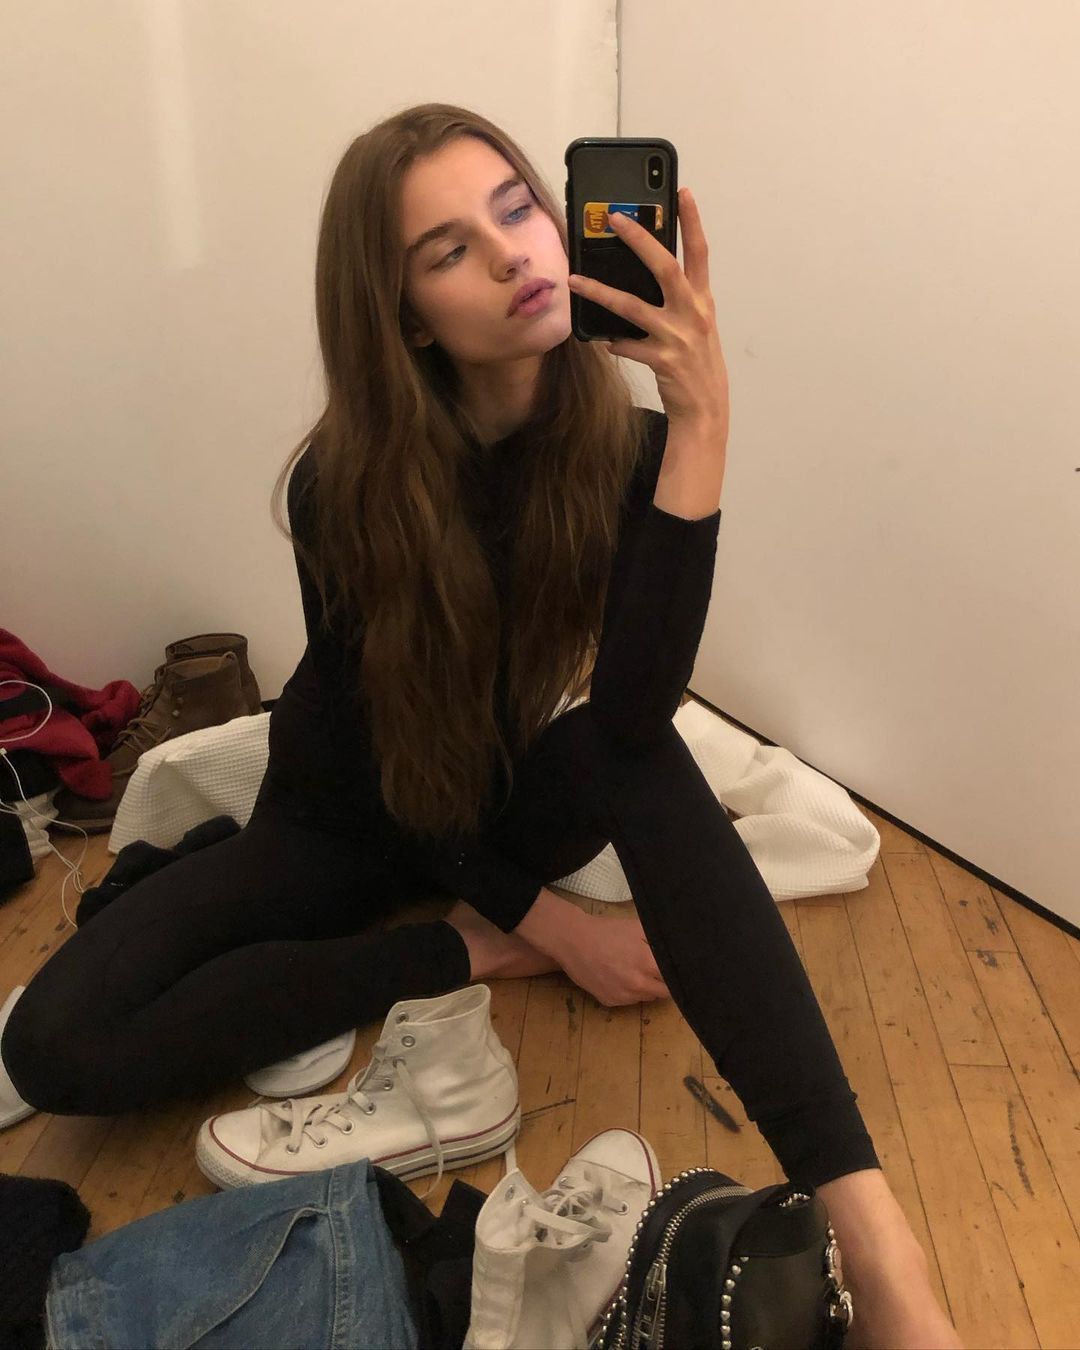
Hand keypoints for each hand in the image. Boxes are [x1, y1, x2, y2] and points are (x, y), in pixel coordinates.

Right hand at [553, 908, 670, 1007]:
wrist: (573, 940)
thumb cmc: (607, 931)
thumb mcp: (637, 927)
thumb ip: (660, 940)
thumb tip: (679, 948)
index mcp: (648, 964)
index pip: (675, 979)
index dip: (676, 973)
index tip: (676, 968)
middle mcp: (638, 984)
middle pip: (664, 993)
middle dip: (664, 983)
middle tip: (656, 969)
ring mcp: (623, 996)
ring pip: (647, 997)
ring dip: (647, 988)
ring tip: (635, 970)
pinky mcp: (609, 1001)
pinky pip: (629, 1001)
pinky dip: (630, 991)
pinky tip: (620, 976)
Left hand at [566, 187, 728, 432]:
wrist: (706, 409)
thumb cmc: (698, 364)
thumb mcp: (696, 326)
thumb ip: (678, 301)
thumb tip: (645, 278)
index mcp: (703, 300)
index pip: (700, 252)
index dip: (693, 222)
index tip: (682, 192)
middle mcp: (693, 313)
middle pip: (666, 267)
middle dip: (640, 239)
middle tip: (615, 218)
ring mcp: (678, 336)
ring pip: (633, 306)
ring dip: (601, 292)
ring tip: (576, 280)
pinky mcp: (663, 360)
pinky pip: (628, 345)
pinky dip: (615, 342)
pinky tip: (602, 340)